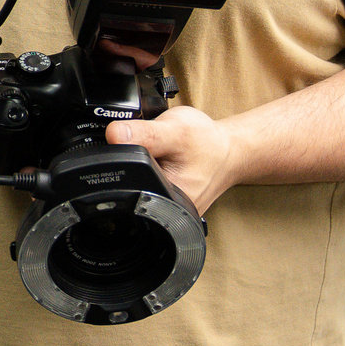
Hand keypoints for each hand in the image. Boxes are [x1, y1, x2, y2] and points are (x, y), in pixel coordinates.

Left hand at [104, 104, 241, 213]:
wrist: (231, 150)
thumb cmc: (208, 143)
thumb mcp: (175, 132)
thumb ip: (144, 135)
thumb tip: (113, 135)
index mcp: (165, 203)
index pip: (122, 183)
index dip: (125, 157)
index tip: (152, 147)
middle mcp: (166, 213)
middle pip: (127, 184)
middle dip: (137, 162)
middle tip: (164, 152)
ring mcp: (168, 209)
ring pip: (137, 184)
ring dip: (144, 166)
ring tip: (168, 157)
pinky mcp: (169, 202)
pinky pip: (147, 184)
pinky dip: (152, 170)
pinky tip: (167, 163)